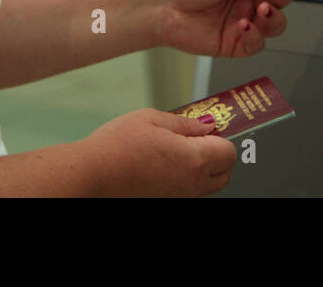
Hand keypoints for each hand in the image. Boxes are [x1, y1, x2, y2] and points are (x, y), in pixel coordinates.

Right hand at [80, 108, 236, 196]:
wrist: (93, 174)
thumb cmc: (118, 146)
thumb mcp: (152, 119)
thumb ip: (185, 123)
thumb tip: (205, 124)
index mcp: (195, 160)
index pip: (229, 151)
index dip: (220, 135)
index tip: (206, 127)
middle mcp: (192, 184)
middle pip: (224, 173)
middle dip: (217, 154)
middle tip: (195, 138)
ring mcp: (180, 197)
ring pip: (207, 185)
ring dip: (202, 168)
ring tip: (175, 150)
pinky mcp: (167, 202)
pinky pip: (188, 192)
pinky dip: (185, 179)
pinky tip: (163, 164)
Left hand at [144, 0, 303, 57]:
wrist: (158, 6)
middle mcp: (246, 1)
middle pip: (280, 2)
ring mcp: (241, 23)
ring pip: (274, 25)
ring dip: (274, 18)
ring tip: (262, 10)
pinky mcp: (233, 43)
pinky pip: (256, 44)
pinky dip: (254, 35)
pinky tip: (243, 25)